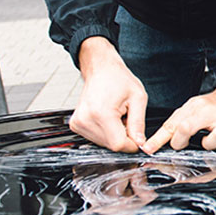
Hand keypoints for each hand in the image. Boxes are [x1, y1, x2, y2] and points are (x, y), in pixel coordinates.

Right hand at [70, 37, 147, 152]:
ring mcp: (78, 123)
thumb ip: (138, 123)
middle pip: (111, 145)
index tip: (137, 134)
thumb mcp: (138, 98)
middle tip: (126, 118)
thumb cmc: (118, 79)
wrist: (101, 69)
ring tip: (116, 115)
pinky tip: (108, 117)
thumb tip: (140, 144)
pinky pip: (96, 138)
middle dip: (123, 136)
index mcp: (101, 113)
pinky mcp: (75, 124)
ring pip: (103, 143)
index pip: (119, 144)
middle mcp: (85, 119)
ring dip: (114, 134)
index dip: (132, 143)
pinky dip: (106, 132)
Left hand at [142, 87, 215, 153]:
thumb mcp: (188, 110)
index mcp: (198, 108)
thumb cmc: (210, 107)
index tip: (160, 146)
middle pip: (190, 130)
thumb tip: (150, 146)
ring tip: (211, 137)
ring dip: (209, 144)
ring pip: (214, 142)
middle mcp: (214, 114)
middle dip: (182, 142)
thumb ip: (170, 127)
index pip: (178, 126)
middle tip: (185, 142)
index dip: (167, 140)